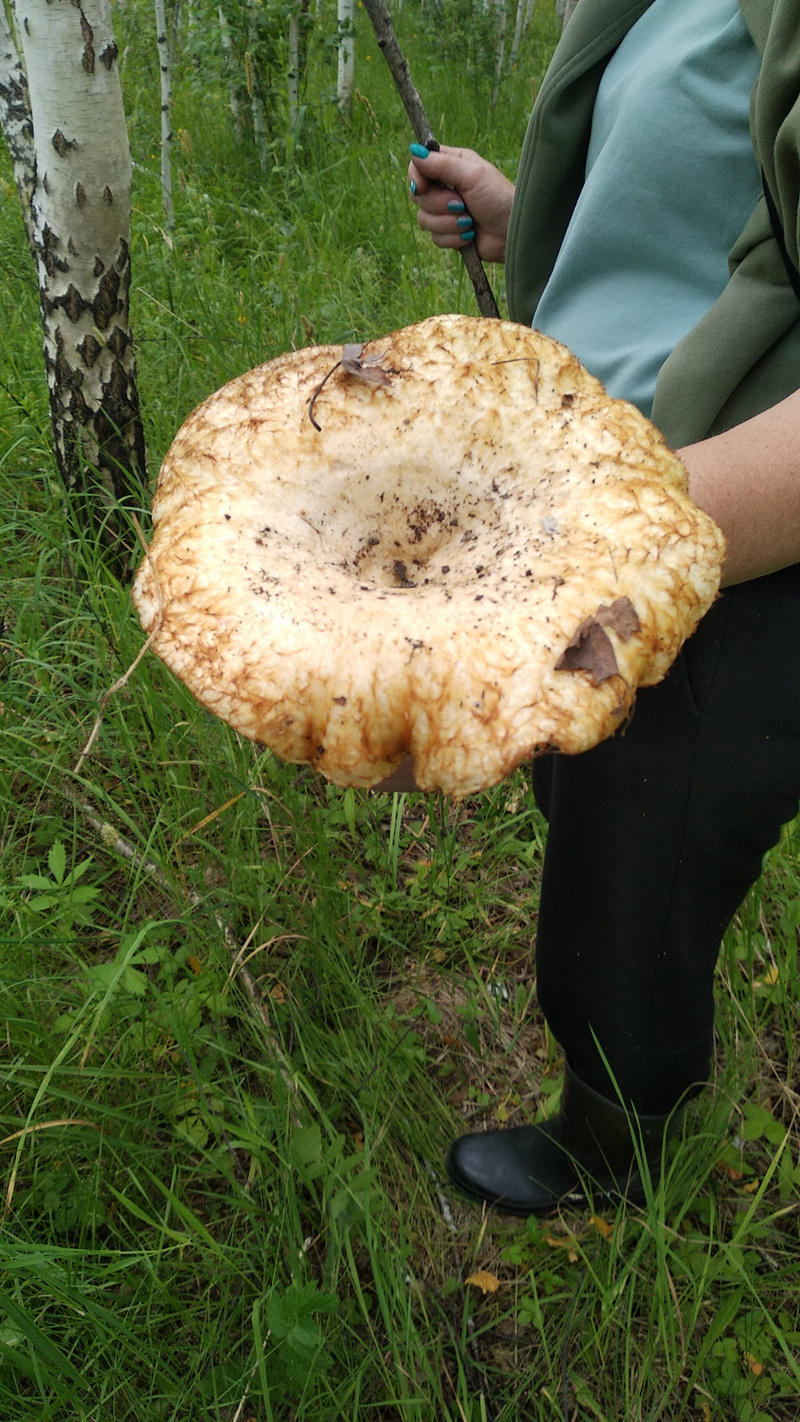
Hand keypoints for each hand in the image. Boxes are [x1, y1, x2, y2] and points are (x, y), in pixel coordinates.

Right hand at [408, 144, 513, 264]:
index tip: (424, 187)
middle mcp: (445, 187)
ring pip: (424, 220)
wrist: (512, 231)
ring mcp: (445, 211)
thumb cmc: (498, 197)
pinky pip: (436, 238)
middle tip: (461, 205)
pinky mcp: (448, 232)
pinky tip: (470, 234)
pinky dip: (453, 238)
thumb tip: (414, 152)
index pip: (417, 167)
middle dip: (439, 205)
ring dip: (449, 224)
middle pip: (418, 196)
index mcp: (450, 165)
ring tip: (469, 221)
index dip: (416, 178)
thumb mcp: (472, 175)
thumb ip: (442, 163)